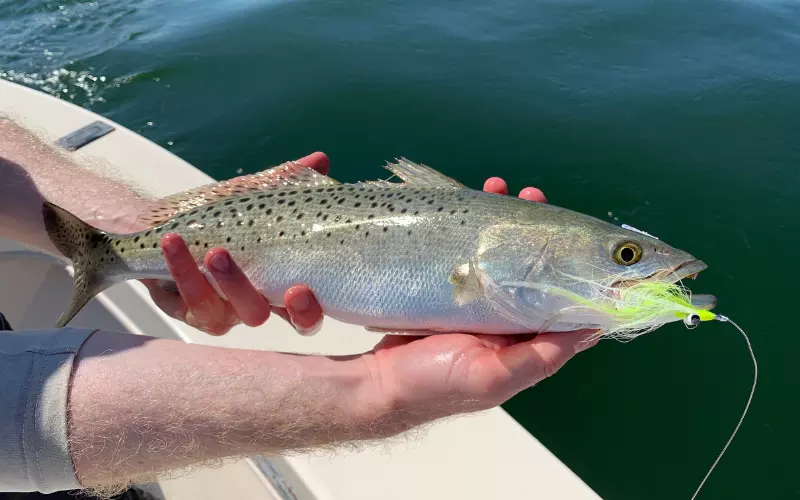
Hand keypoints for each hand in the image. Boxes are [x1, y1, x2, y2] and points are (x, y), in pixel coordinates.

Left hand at [141, 153, 327, 335]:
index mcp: (274, 285)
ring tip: (216, 251)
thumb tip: (322, 159)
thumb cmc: (217, 215)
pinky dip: (181, 268)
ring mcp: (215, 310)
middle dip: (271, 308)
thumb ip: (288, 182)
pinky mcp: (182, 309)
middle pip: (265, 318)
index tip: (302, 290)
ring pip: (222, 314)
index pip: (301, 313)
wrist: (160, 222)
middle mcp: (248, 304)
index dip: (307, 311)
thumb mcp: (254, 196)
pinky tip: (174, 242)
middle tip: (287, 287)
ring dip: (224, 283)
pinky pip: (185, 300)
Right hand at [359, 178, 596, 426]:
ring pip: (496, 254)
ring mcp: (473, 301)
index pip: (556, 295)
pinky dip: (469, 230)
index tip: (568, 228)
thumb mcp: (494, 376)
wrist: (378, 382)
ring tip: (495, 187)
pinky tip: (466, 205)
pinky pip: (465, 254)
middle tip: (529, 195)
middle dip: (533, 229)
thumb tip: (594, 328)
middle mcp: (502, 318)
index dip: (567, 261)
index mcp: (521, 339)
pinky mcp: (446, 289)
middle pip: (528, 266)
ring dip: (500, 221)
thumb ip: (542, 355)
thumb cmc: (437, 383)